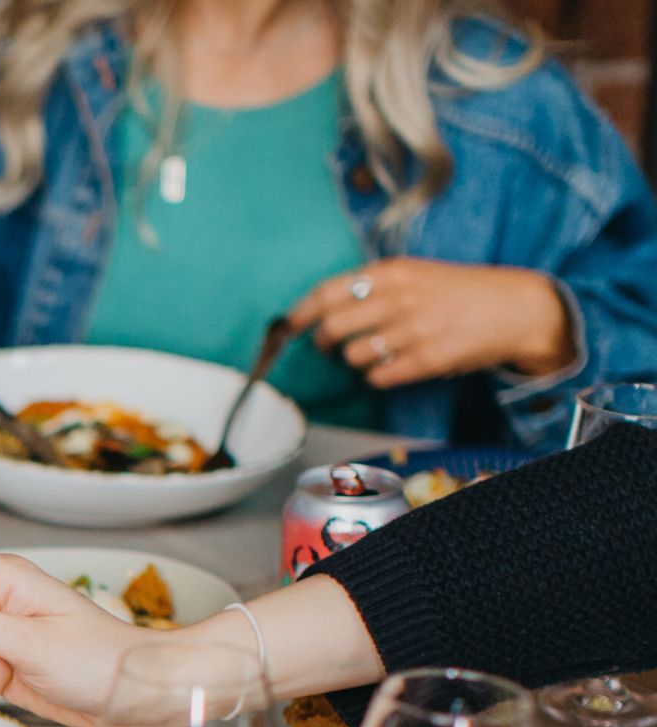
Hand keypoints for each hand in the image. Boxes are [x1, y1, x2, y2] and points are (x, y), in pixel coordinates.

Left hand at [289, 259, 574, 388]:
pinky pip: (379, 377)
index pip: (328, 292)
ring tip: (371, 353)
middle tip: (327, 347)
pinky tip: (393, 366)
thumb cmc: (457, 293)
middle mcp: (400, 298)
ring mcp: (413, 329)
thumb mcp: (415, 275)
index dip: (300, 313)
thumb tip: (322, 309)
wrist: (514, 308)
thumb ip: (373, 287)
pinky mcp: (426, 359)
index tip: (288, 327)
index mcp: (393, 272)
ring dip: (354, 361)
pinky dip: (378, 376)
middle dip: (323, 342)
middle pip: (333, 327)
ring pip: (354, 356)